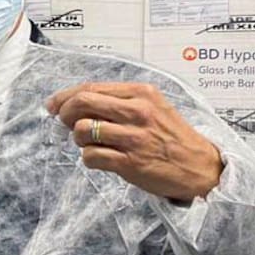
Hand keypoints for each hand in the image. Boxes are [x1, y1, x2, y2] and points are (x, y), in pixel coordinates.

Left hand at [47, 82, 223, 201]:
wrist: (200, 166)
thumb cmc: (172, 136)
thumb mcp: (152, 107)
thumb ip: (118, 101)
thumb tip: (75, 102)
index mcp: (141, 93)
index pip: (91, 88)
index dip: (65, 96)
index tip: (54, 104)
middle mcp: (138, 112)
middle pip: (82, 103)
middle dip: (65, 114)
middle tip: (65, 123)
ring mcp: (134, 138)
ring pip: (82, 130)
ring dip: (78, 138)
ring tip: (90, 143)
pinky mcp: (131, 162)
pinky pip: (91, 156)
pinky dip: (88, 158)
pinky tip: (100, 158)